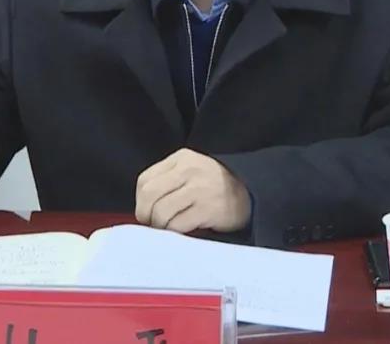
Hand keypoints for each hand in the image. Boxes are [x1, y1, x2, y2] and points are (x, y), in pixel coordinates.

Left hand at [135, 149, 250, 233]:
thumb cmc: (215, 185)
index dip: (140, 201)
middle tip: (152, 224)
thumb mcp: (191, 170)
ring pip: (161, 212)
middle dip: (146, 215)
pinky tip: (184, 229)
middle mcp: (189, 170)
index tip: (146, 212)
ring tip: (170, 227)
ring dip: (161, 226)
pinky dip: (175, 231)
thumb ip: (168, 180)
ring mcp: (199, 189)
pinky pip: (178, 225)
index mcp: (181, 159)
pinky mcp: (208, 209)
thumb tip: (143, 207)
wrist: (250, 192)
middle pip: (149, 195)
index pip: (145, 180)